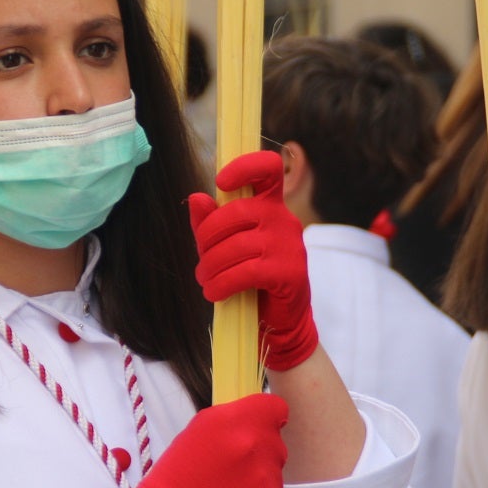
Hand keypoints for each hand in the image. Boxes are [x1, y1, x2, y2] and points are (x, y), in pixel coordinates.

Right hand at [136, 393, 288, 487]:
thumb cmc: (176, 475)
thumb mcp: (199, 430)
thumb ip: (232, 419)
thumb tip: (256, 418)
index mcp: (239, 420)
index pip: (275, 408)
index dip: (265, 418)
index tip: (255, 428)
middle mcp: (259, 444)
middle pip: (274, 442)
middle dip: (258, 451)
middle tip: (232, 468)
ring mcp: (269, 477)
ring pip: (274, 471)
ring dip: (258, 478)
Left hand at [188, 151, 318, 370]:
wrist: (279, 321)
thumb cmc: (251, 279)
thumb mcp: (225, 247)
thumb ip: (210, 223)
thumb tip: (196, 197)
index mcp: (270, 206)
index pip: (268, 168)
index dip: (244, 166)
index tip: (221, 182)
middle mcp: (285, 219)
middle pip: (238, 211)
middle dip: (208, 238)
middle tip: (201, 263)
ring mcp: (291, 245)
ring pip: (238, 245)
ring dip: (211, 267)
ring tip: (205, 281)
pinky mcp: (291, 273)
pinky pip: (248, 271)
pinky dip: (223, 284)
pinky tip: (214, 293)